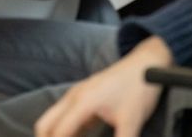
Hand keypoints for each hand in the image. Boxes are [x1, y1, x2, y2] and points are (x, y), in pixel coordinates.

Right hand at [37, 36, 172, 136]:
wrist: (147, 62)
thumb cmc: (139, 89)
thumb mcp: (132, 122)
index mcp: (83, 103)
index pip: (59, 134)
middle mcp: (73, 97)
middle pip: (44, 125)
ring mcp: (76, 94)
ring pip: (52, 119)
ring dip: (55, 136)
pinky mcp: (82, 94)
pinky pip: (62, 115)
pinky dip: (64, 130)